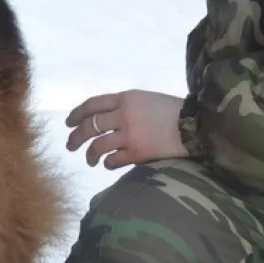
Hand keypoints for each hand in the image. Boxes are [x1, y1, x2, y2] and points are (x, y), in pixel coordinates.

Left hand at [65, 89, 187, 169]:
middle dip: (76, 137)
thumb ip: (126, 106)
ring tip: (89, 160)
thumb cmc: (173, 112)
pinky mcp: (137, 152)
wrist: (195, 125)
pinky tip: (108, 164)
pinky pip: (113, 160)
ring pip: (97, 145)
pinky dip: (107, 163)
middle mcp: (124, 114)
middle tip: (70, 145)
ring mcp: (129, 134)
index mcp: (126, 97)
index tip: (68, 123)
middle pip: (90, 126)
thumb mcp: (147, 99)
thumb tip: (107, 119)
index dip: (77, 114)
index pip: (93, 104)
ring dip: (89, 155)